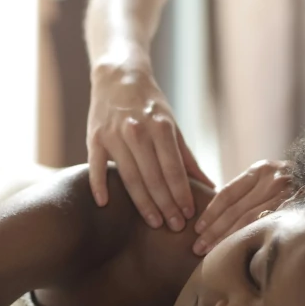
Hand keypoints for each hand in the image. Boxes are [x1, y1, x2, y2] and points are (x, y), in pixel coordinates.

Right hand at [88, 62, 213, 231]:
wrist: (118, 77)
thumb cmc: (150, 106)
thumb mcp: (172, 126)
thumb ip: (187, 158)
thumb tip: (210, 186)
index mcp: (161, 128)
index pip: (174, 169)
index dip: (182, 194)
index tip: (189, 215)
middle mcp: (138, 131)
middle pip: (154, 177)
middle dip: (167, 205)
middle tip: (175, 227)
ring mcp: (114, 135)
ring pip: (130, 176)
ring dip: (143, 203)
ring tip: (154, 222)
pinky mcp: (94, 138)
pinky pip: (96, 166)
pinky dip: (99, 185)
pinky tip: (105, 204)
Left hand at [193, 160, 292, 254]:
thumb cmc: (294, 183)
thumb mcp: (271, 177)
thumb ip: (249, 191)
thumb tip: (219, 216)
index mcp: (261, 169)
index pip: (228, 194)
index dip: (211, 213)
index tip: (198, 228)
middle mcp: (273, 180)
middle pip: (235, 210)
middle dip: (214, 230)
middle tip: (197, 247)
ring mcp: (287, 196)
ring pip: (249, 221)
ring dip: (227, 238)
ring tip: (210, 253)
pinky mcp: (297, 210)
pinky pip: (268, 227)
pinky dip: (250, 239)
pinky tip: (239, 250)